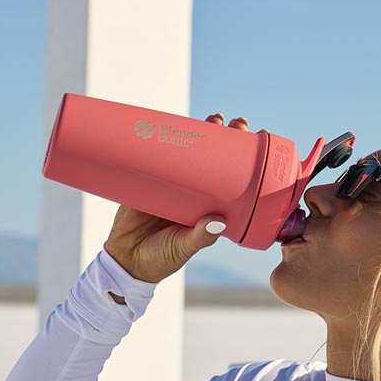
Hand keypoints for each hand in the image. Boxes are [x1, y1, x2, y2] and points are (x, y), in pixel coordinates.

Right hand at [103, 112, 257, 287]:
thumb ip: (200, 237)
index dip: (243, 162)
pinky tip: (176, 123)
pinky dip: (166, 140)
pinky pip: (158, 156)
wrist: (125, 261)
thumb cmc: (160, 259)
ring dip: (201, 132)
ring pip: (188, 153)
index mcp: (208, 209)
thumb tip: (218, 221)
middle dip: (225, 139)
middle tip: (236, 124)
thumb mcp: (183, 248)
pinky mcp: (147, 180)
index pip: (231, 180)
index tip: (254, 143)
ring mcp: (171, 185)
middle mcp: (193, 194)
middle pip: (212, 159)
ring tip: (214, 119)